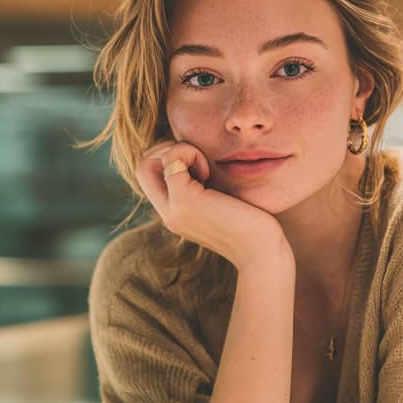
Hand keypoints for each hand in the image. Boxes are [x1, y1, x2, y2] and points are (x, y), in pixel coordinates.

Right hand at [136, 138, 289, 270]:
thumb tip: (203, 165)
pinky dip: (190, 153)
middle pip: (141, 167)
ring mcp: (173, 209)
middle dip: (166, 149)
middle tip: (197, 160)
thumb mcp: (222, 205)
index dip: (167, 158)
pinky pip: (172, 158)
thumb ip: (207, 190)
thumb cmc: (253, 227)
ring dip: (177, 150)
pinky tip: (210, 173)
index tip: (199, 166)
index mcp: (175, 215)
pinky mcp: (185, 201)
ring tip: (205, 169)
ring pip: (148, 161)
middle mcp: (167, 214)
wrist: (261, 253)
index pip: (148, 175)